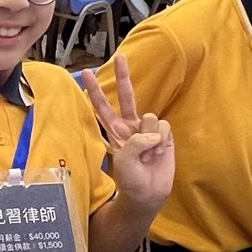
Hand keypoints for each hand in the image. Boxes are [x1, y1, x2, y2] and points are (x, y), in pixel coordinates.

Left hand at [81, 56, 173, 208]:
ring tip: (148, 155)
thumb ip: (136, 142)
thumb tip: (154, 131)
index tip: (87, 73)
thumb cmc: (131, 180)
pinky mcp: (164, 135)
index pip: (102, 107)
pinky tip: (159, 153)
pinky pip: (164, 128)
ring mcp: (148, 129)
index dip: (95, 91)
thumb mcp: (124, 161)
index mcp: (115, 131)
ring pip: (149, 117)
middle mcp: (131, 126)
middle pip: (127, 96)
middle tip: (121, 57)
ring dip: (150, 137)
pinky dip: (163, 141)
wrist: (148, 194)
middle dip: (123, 76)